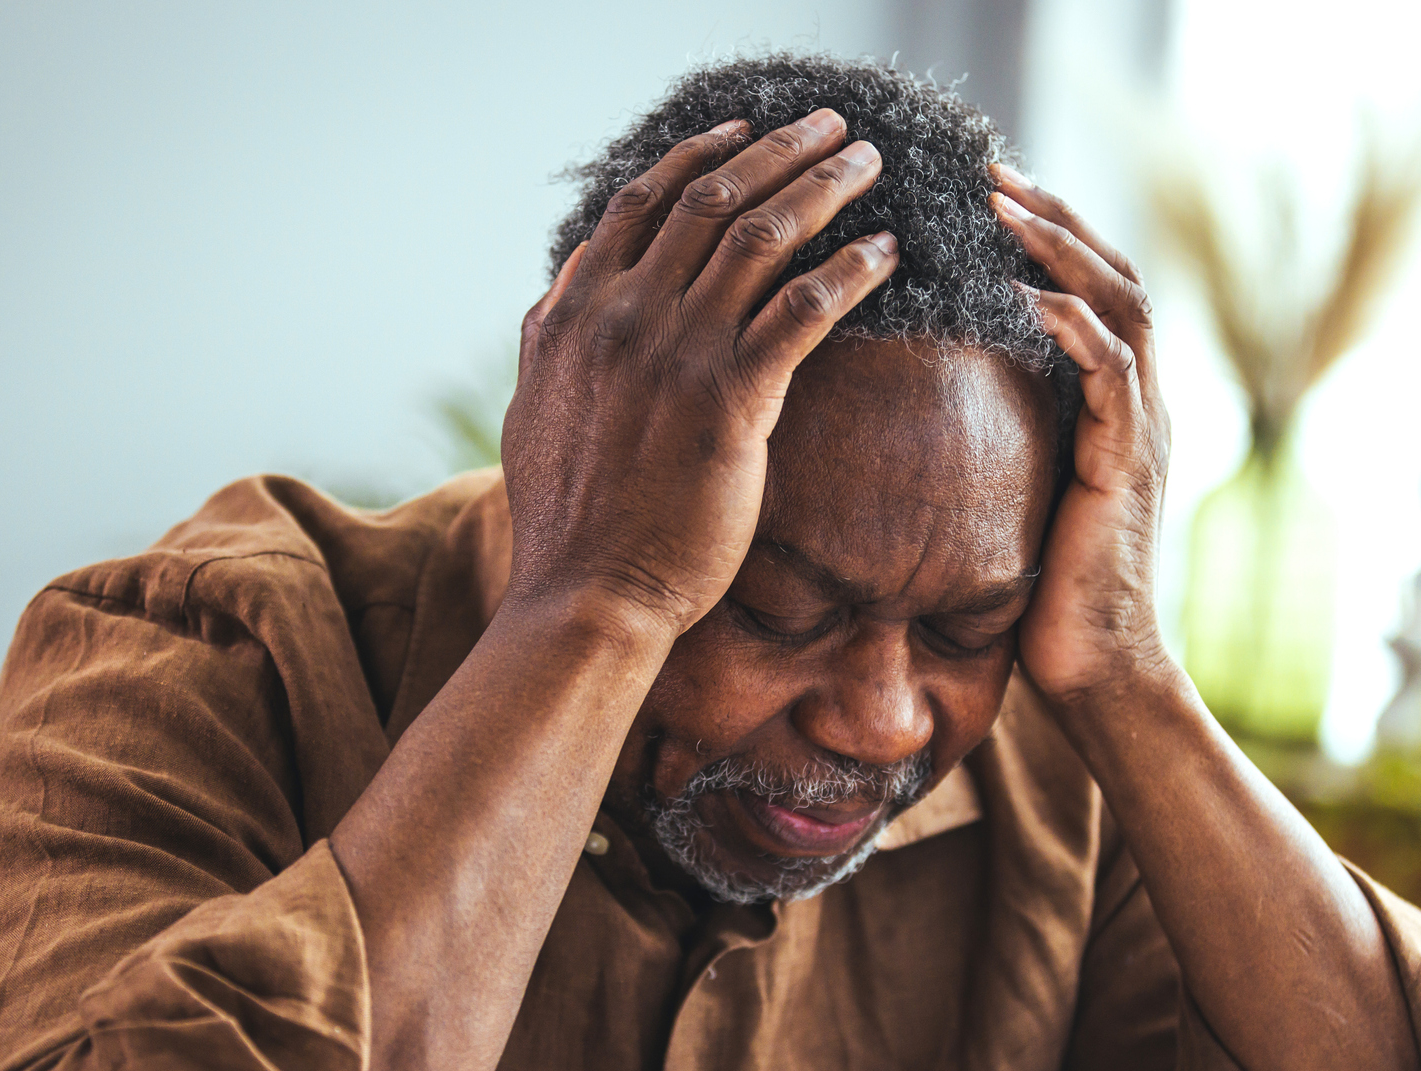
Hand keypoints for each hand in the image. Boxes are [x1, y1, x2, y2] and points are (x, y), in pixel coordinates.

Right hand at [500, 110, 901, 641]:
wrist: (587, 592)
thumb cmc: (568, 519)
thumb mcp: (535, 407)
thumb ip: (552, 338)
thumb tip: (566, 287)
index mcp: (577, 313)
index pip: (644, 202)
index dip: (703, 155)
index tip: (747, 131)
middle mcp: (624, 316)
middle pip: (713, 199)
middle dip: (781, 150)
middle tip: (834, 127)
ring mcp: (677, 354)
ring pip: (762, 237)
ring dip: (824, 187)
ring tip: (870, 165)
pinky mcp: (731, 400)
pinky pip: (802, 310)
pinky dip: (849, 270)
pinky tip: (885, 253)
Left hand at [990, 167, 1175, 702]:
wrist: (1092, 672)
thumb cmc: (1044, 598)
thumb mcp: (1016, 498)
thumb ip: (1001, 441)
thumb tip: (930, 405)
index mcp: (1116, 407)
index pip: (1094, 292)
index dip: (1048, 237)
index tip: (988, 195)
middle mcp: (1140, 406)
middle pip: (1114, 276)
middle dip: (1053, 218)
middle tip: (991, 171)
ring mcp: (1142, 430)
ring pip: (1121, 305)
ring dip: (1061, 249)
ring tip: (1004, 206)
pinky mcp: (1127, 464)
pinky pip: (1111, 372)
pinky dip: (1073, 325)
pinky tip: (1026, 295)